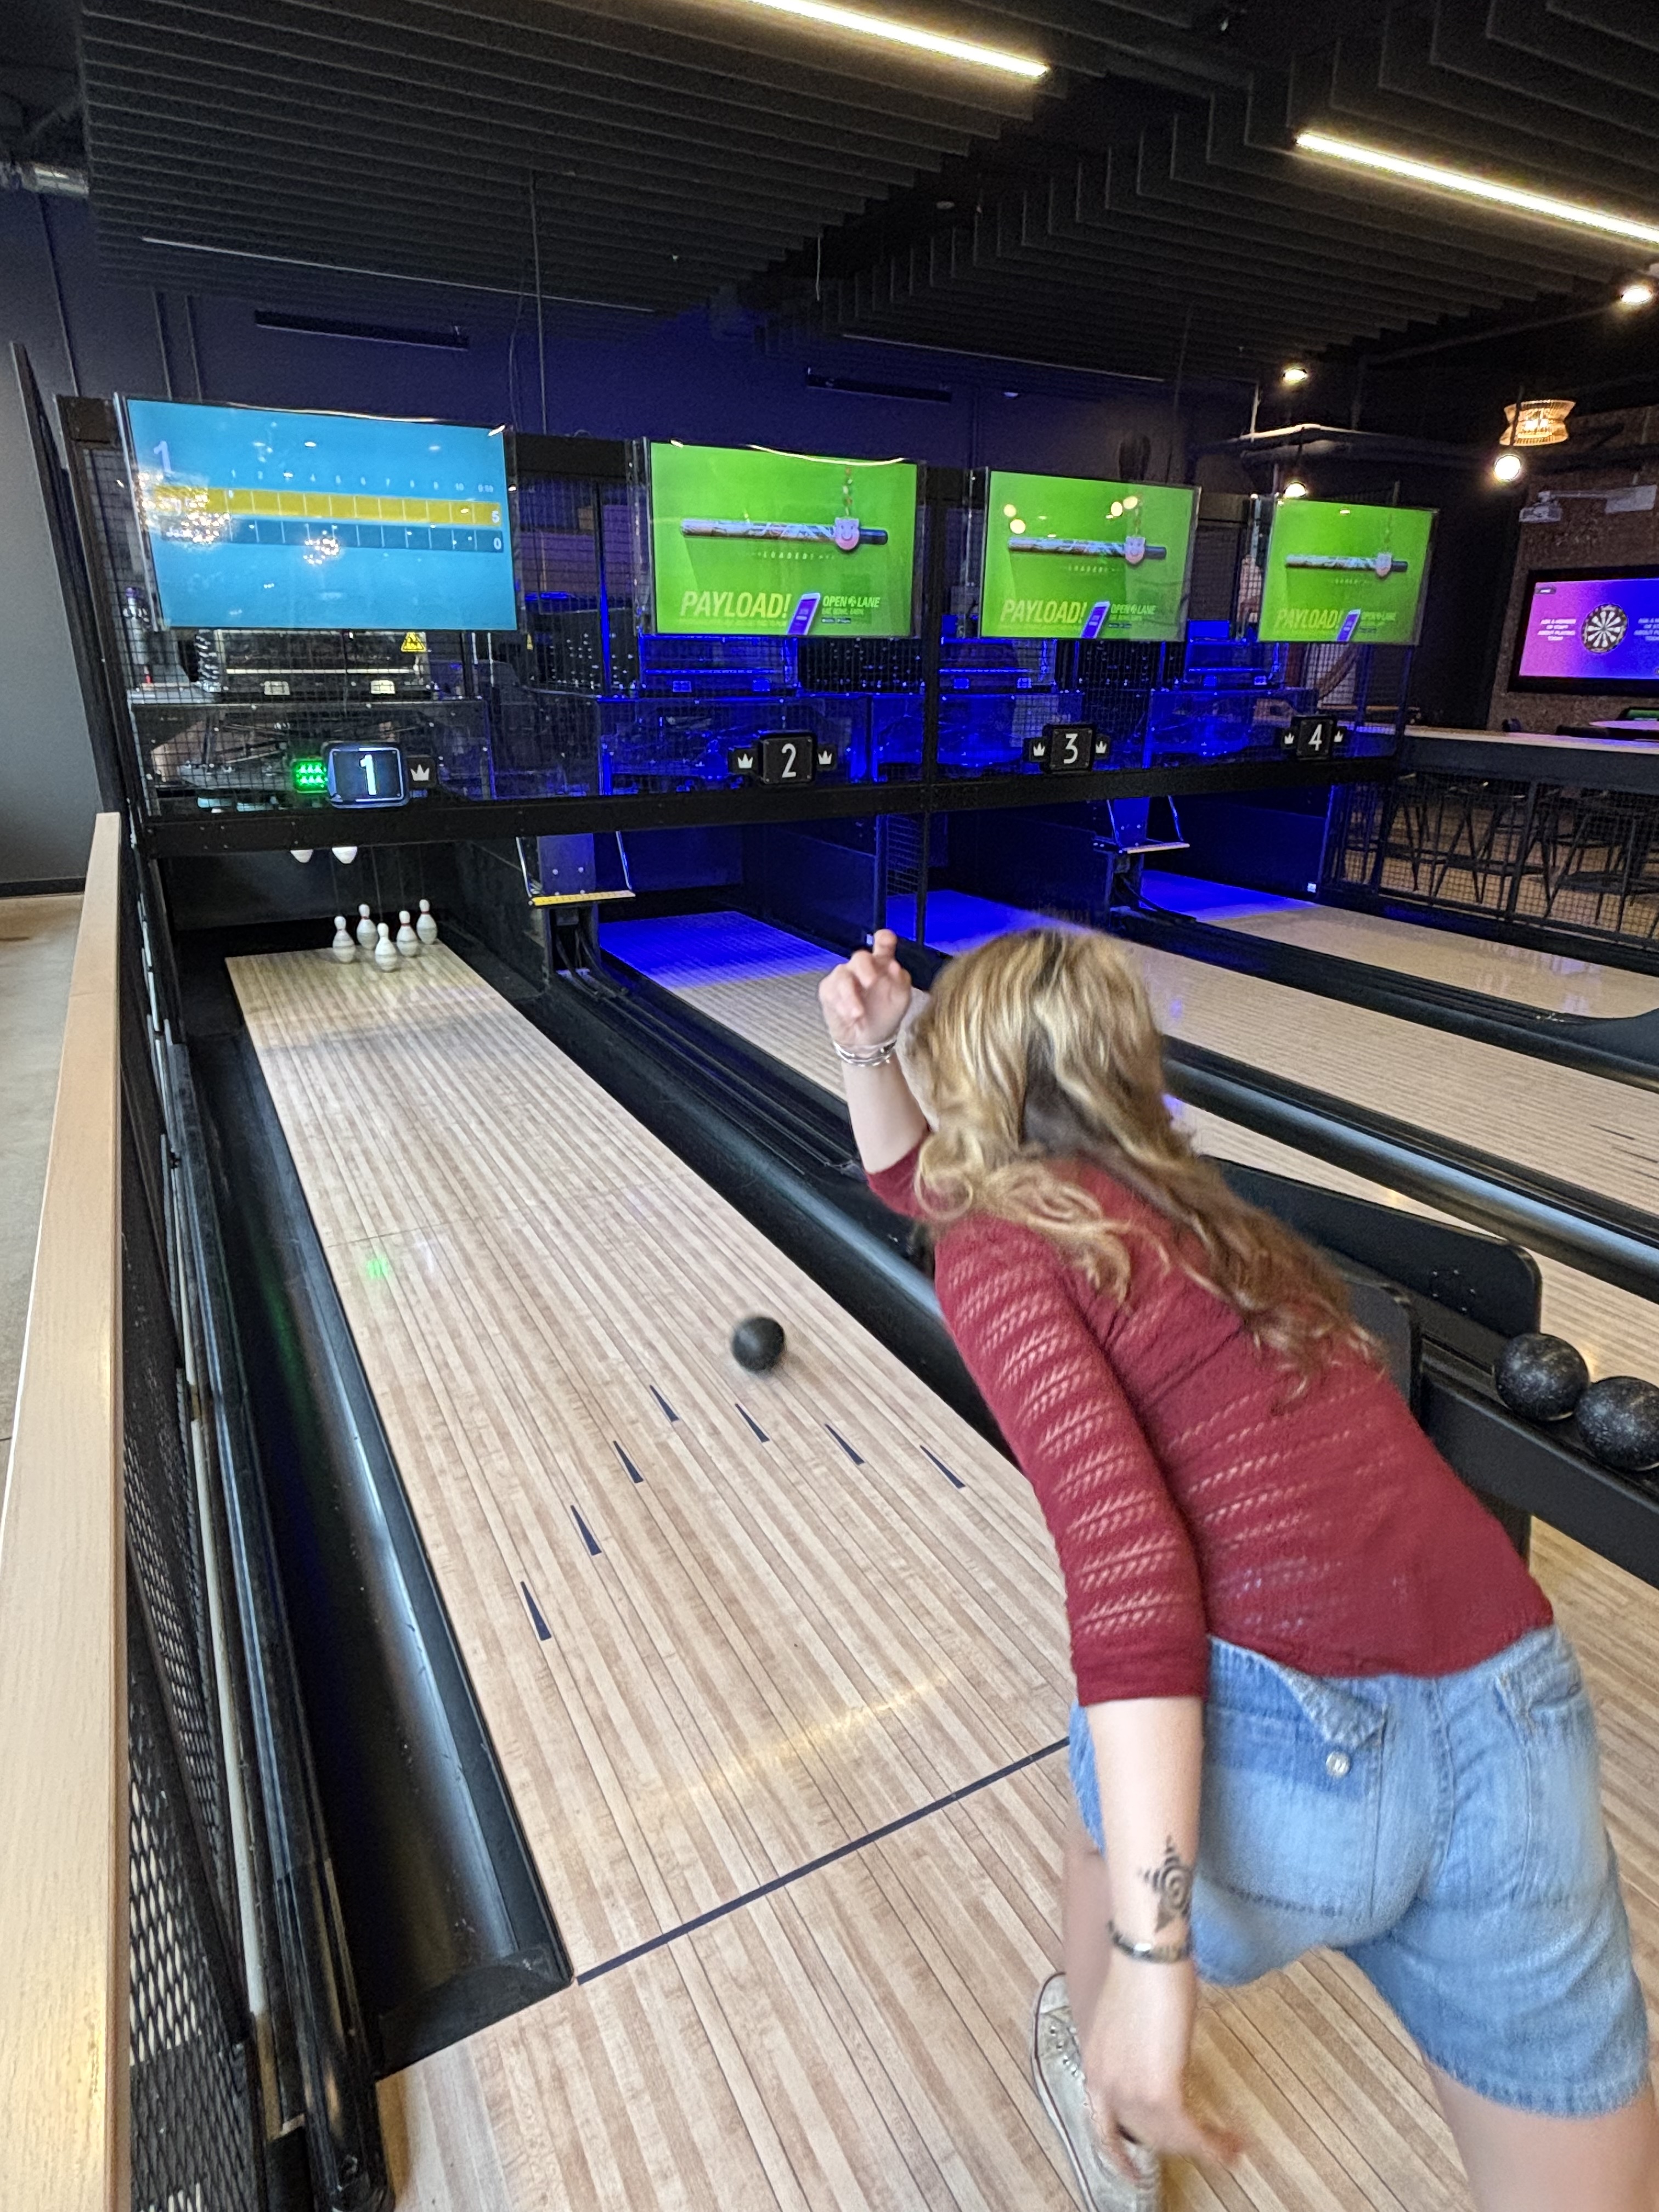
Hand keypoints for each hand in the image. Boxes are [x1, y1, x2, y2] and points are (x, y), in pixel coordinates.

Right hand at [818, 929, 912, 1054]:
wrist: (868, 1040)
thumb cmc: (885, 1015)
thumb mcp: (900, 1000)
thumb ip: (901, 981)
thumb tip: (895, 966)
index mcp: (883, 964)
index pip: (883, 943)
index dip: (883, 939)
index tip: (886, 939)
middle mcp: (862, 967)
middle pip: (860, 957)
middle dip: (864, 968)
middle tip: (871, 982)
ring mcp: (844, 977)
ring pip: (842, 974)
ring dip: (850, 994)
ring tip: (858, 1013)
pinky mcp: (829, 989)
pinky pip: (831, 991)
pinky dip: (840, 1004)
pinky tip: (849, 1015)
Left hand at [1083, 1957, 1241, 2172]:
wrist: (1147, 1951)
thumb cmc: (1143, 1971)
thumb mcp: (1128, 2023)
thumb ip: (1134, 2055)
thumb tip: (1156, 2068)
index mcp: (1095, 2066)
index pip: (1102, 2127)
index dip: (1118, 2156)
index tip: (1133, 2171)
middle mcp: (1106, 2084)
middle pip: (1144, 2137)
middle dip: (1178, 2147)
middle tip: (1208, 2145)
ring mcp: (1129, 2089)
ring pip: (1168, 2140)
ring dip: (1202, 2147)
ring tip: (1229, 2146)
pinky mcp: (1159, 2089)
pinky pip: (1188, 2133)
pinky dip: (1212, 2144)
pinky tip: (1231, 2143)